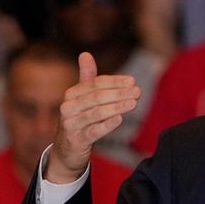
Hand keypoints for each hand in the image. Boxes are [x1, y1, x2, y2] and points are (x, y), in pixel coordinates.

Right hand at [45, 52, 140, 183]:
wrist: (66, 150)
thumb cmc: (79, 119)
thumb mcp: (81, 99)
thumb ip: (86, 78)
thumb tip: (85, 53)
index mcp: (71, 94)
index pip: (95, 84)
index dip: (115, 81)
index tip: (132, 81)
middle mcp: (68, 108)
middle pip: (97, 97)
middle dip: (119, 93)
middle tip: (137, 91)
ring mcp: (71, 125)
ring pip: (96, 113)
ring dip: (117, 107)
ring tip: (134, 103)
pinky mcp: (76, 140)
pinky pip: (93, 131)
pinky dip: (107, 125)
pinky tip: (120, 119)